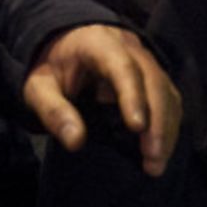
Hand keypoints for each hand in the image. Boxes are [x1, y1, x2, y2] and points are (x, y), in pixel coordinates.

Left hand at [24, 24, 180, 176]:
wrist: (67, 46)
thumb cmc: (52, 68)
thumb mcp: (38, 87)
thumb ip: (53, 112)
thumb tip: (76, 141)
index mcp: (99, 44)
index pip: (123, 68)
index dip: (133, 96)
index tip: (137, 128)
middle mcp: (131, 48)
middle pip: (154, 81)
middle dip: (157, 121)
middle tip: (152, 157)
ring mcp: (146, 61)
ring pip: (166, 91)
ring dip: (166, 128)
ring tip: (156, 162)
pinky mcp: (154, 76)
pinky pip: (168, 98)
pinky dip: (168, 125)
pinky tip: (160, 149)